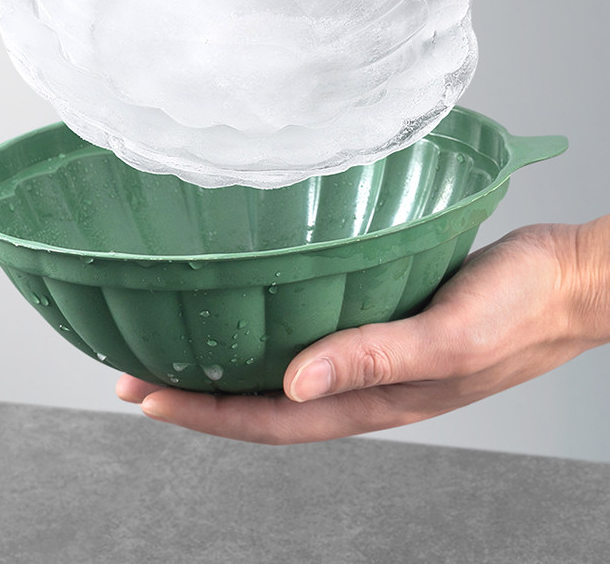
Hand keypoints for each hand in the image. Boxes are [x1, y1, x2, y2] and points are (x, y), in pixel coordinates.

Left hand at [116, 220, 608, 443]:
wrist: (571, 280)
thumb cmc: (523, 307)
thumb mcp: (451, 334)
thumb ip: (377, 357)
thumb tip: (296, 384)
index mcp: (379, 398)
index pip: (270, 420)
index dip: (203, 413)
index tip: (143, 395)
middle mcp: (370, 382)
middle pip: (266, 405)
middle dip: (198, 397)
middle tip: (135, 375)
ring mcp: (380, 353)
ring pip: (288, 373)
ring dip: (231, 367)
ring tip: (180, 346)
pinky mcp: (391, 316)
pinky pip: (319, 335)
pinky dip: (275, 332)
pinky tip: (263, 305)